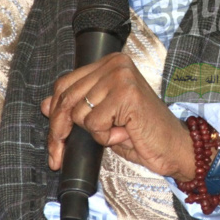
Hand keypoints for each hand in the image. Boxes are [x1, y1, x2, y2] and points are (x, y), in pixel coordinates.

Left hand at [41, 53, 195, 179]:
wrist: (175, 147)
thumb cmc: (143, 133)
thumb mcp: (103, 119)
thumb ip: (77, 107)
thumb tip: (45, 105)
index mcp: (109, 64)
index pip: (64, 85)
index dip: (54, 114)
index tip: (54, 140)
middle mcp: (115, 64)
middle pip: (66, 98)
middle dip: (59, 132)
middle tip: (59, 156)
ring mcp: (121, 76)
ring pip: (80, 112)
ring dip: (95, 133)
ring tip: (118, 131)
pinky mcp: (127, 94)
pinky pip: (95, 123)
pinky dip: (106, 137)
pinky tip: (125, 132)